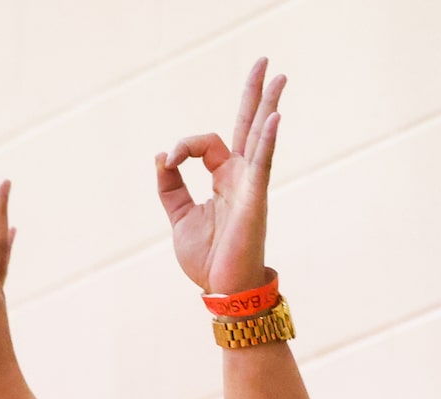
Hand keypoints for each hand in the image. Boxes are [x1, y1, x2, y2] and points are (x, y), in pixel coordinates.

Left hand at [156, 57, 284, 293]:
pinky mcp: (255, 200)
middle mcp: (242, 178)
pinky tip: (275, 118)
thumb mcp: (178, 215)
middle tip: (267, 64)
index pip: (205, 142)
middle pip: (249, 126)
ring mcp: (252, 187)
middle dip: (256, 95)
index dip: (182, 146)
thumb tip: (161, 155)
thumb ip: (169, 185)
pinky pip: (263, 164)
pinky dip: (268, 141)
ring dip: (269, 106)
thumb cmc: (208, 260)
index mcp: (223, 180)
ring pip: (260, 137)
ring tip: (279, 77)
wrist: (224, 291)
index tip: (168, 161)